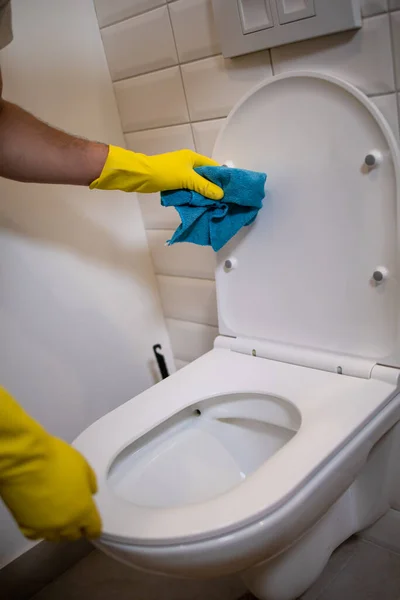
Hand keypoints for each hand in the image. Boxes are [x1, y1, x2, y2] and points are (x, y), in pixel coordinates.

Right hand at [0, 388, 100, 540]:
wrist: (21, 456)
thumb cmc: (53, 456)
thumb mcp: (82, 464)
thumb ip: (89, 481)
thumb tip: (92, 489)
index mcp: (82, 510)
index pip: (94, 528)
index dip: (95, 524)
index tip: (95, 521)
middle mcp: (64, 524)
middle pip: (75, 534)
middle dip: (78, 525)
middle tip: (78, 514)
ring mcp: (43, 526)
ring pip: (56, 536)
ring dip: (61, 528)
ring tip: (61, 514)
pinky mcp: (24, 523)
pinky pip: (37, 531)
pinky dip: (42, 526)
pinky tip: (43, 515)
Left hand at [90, 146, 223, 199]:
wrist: (141, 176)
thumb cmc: (164, 172)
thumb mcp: (187, 179)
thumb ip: (204, 186)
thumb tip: (220, 194)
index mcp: (192, 158)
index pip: (212, 167)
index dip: (221, 178)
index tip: (229, 189)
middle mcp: (188, 164)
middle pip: (205, 177)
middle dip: (212, 188)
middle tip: (221, 200)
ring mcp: (180, 173)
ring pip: (196, 184)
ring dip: (201, 194)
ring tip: (211, 204)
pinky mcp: (174, 182)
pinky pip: (188, 189)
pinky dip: (192, 196)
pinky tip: (198, 204)